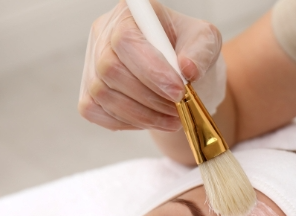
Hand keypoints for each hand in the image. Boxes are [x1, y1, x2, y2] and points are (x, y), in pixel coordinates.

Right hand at [78, 0, 225, 130]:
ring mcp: (92, 64)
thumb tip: (187, 69)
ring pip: (103, 94)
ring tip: (172, 117)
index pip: (126, 41)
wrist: (180, 76)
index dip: (151, 70)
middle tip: (178, 107)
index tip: (178, 91)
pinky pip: (96, 112)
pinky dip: (127, 122)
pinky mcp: (89, 93)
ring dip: (142, 114)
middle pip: (110, 69)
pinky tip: (151, 119)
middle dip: (149, 96)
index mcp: (130, 14)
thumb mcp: (206, 43)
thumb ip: (200, 52)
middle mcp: (104, 34)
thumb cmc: (189, 52)